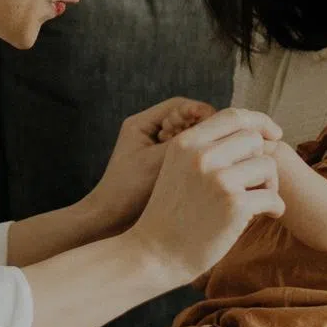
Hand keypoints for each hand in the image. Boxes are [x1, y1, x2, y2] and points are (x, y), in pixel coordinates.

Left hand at [83, 97, 216, 231]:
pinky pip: (184, 155)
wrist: (108, 221)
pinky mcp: (160, 166)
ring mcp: (154, 149)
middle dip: (203, 129)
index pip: (181, 105)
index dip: (203, 112)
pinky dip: (194, 159)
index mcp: (141, 123)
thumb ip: (185, 144)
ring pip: (187, 137)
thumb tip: (215, 132)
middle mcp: (148, 131)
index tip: (218, 128)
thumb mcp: (158, 163)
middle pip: (186, 119)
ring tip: (205, 160)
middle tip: (214, 145)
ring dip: (199, 146)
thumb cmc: (127, 192)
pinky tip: (201, 172)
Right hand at [129, 107, 284, 281]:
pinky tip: (267, 215)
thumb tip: (250, 133)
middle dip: (261, 158)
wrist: (155, 254)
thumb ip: (205, 149)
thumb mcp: (177, 168)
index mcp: (186, 143)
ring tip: (259, 201)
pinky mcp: (234, 205)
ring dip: (270, 184)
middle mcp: (201, 156)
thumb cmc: (171, 214)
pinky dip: (275, 207)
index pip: (232, 115)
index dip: (258, 121)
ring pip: (267, 166)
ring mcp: (219, 179)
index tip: (274, 134)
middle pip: (253, 139)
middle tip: (259, 182)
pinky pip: (273, 197)